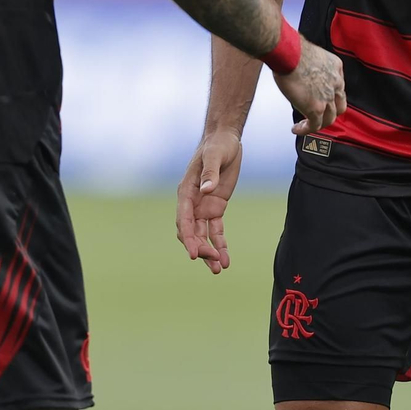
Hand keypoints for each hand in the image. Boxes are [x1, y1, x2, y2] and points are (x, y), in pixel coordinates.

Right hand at [176, 130, 242, 274]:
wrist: (226, 140)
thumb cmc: (218, 146)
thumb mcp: (215, 156)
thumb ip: (210, 173)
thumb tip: (206, 189)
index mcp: (186, 192)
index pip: (184, 220)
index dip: (188, 237)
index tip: (194, 253)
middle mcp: (192, 203)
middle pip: (192, 232)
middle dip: (200, 248)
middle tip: (213, 263)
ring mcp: (203, 207)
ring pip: (203, 235)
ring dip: (209, 251)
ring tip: (219, 269)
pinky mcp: (216, 208)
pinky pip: (216, 230)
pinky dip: (220, 244)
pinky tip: (225, 259)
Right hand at [275, 40, 346, 134]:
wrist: (289, 53)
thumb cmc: (293, 49)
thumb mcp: (312, 56)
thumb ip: (313, 67)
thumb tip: (303, 73)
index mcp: (336, 68)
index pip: (339, 88)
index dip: (330, 97)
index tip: (320, 100)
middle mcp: (336, 83)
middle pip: (339, 106)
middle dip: (329, 113)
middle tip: (317, 115)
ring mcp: (328, 97)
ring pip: (329, 119)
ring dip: (318, 123)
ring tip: (306, 125)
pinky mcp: (316, 108)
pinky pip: (315, 125)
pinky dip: (306, 129)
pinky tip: (297, 129)